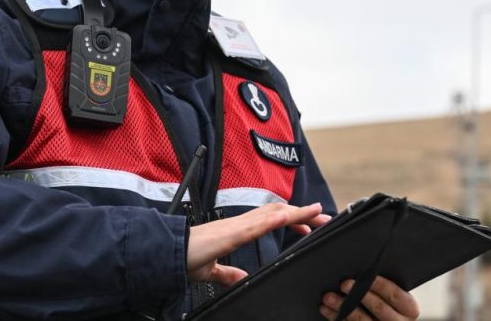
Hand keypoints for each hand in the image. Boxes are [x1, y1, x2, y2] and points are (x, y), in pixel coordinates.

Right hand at [187, 202, 329, 284]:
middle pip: (276, 213)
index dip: (291, 218)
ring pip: (269, 215)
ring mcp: (234, 227)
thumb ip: (228, 273)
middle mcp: (238, 223)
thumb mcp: (212, 269)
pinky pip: (253, 226)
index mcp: (236, 230)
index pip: (269, 220)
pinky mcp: (227, 235)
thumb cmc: (184, 257)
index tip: (310, 224)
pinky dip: (271, 221)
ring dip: (294, 212)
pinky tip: (286, 218)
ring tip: (315, 211)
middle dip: (302, 213)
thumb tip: (241, 278)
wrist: (166, 254)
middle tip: (324, 217)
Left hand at [320, 276, 418, 319]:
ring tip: (328, 297)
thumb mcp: (393, 291)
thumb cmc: (388, 300)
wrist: (386, 319)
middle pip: (380, 309)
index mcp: (409, 309)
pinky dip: (336, 317)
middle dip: (360, 295)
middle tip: (344, 284)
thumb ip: (383, 280)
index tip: (368, 276)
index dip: (382, 285)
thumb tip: (368, 259)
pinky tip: (327, 309)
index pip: (396, 295)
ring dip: (343, 307)